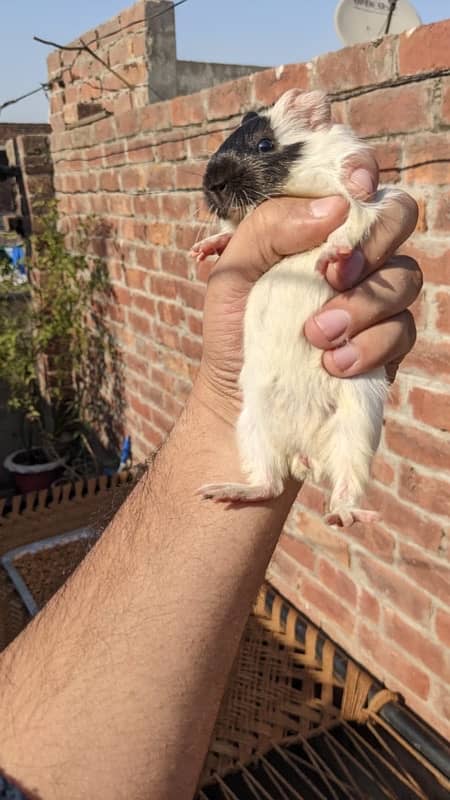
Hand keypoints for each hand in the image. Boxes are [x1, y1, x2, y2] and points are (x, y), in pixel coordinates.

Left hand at [196, 157, 420, 420]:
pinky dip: (371, 346)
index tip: (355, 189)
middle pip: (399, 217)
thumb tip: (335, 207)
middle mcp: (353, 253)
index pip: (355, 177)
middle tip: (331, 276)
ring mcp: (375, 297)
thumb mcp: (232, 271)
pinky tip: (334, 364)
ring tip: (317, 336)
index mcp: (315, 225)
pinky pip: (402, 330)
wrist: (238, 395)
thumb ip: (270, 227)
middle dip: (371, 243)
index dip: (362, 169)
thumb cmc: (232, 326)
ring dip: (364, 305)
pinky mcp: (386, 342)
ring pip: (404, 277)